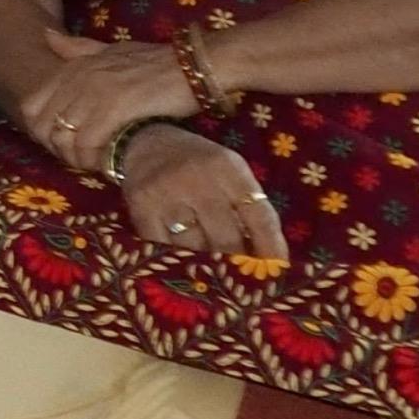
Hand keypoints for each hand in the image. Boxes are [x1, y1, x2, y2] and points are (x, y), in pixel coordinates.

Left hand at [12, 29, 205, 179]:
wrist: (194, 65)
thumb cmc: (156, 62)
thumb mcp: (112, 50)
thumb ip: (78, 48)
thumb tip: (46, 37)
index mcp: (74, 66)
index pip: (31, 106)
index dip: (42, 132)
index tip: (65, 144)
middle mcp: (78, 78)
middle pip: (42, 127)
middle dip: (57, 149)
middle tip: (81, 159)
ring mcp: (95, 91)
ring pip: (62, 138)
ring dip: (76, 158)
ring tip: (96, 163)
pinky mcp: (115, 107)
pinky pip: (87, 143)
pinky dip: (93, 159)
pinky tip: (108, 163)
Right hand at [118, 125, 283, 266]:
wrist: (144, 143)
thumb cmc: (197, 162)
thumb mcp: (228, 170)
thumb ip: (246, 204)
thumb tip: (266, 254)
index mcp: (227, 167)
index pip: (258, 215)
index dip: (271, 245)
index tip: (277, 268)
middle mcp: (196, 179)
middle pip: (226, 238)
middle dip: (236, 260)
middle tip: (240, 275)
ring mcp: (165, 194)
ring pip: (193, 247)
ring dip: (205, 262)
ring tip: (210, 270)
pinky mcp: (140, 208)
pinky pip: (163, 247)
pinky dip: (175, 259)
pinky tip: (182, 263)